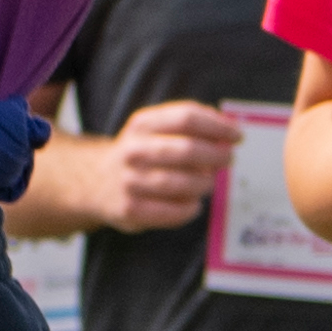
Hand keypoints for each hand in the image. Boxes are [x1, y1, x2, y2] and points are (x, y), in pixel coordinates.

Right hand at [47, 99, 234, 238]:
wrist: (95, 181)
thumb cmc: (139, 152)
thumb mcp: (154, 127)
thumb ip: (189, 123)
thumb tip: (228, 127)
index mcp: (141, 124)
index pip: (186, 118)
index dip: (217, 126)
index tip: (236, 135)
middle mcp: (133, 151)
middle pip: (187, 150)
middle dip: (216, 155)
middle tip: (228, 159)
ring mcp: (130, 182)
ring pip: (182, 183)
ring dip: (205, 183)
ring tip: (208, 182)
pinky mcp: (130, 210)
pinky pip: (173, 212)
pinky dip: (190, 208)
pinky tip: (193, 203)